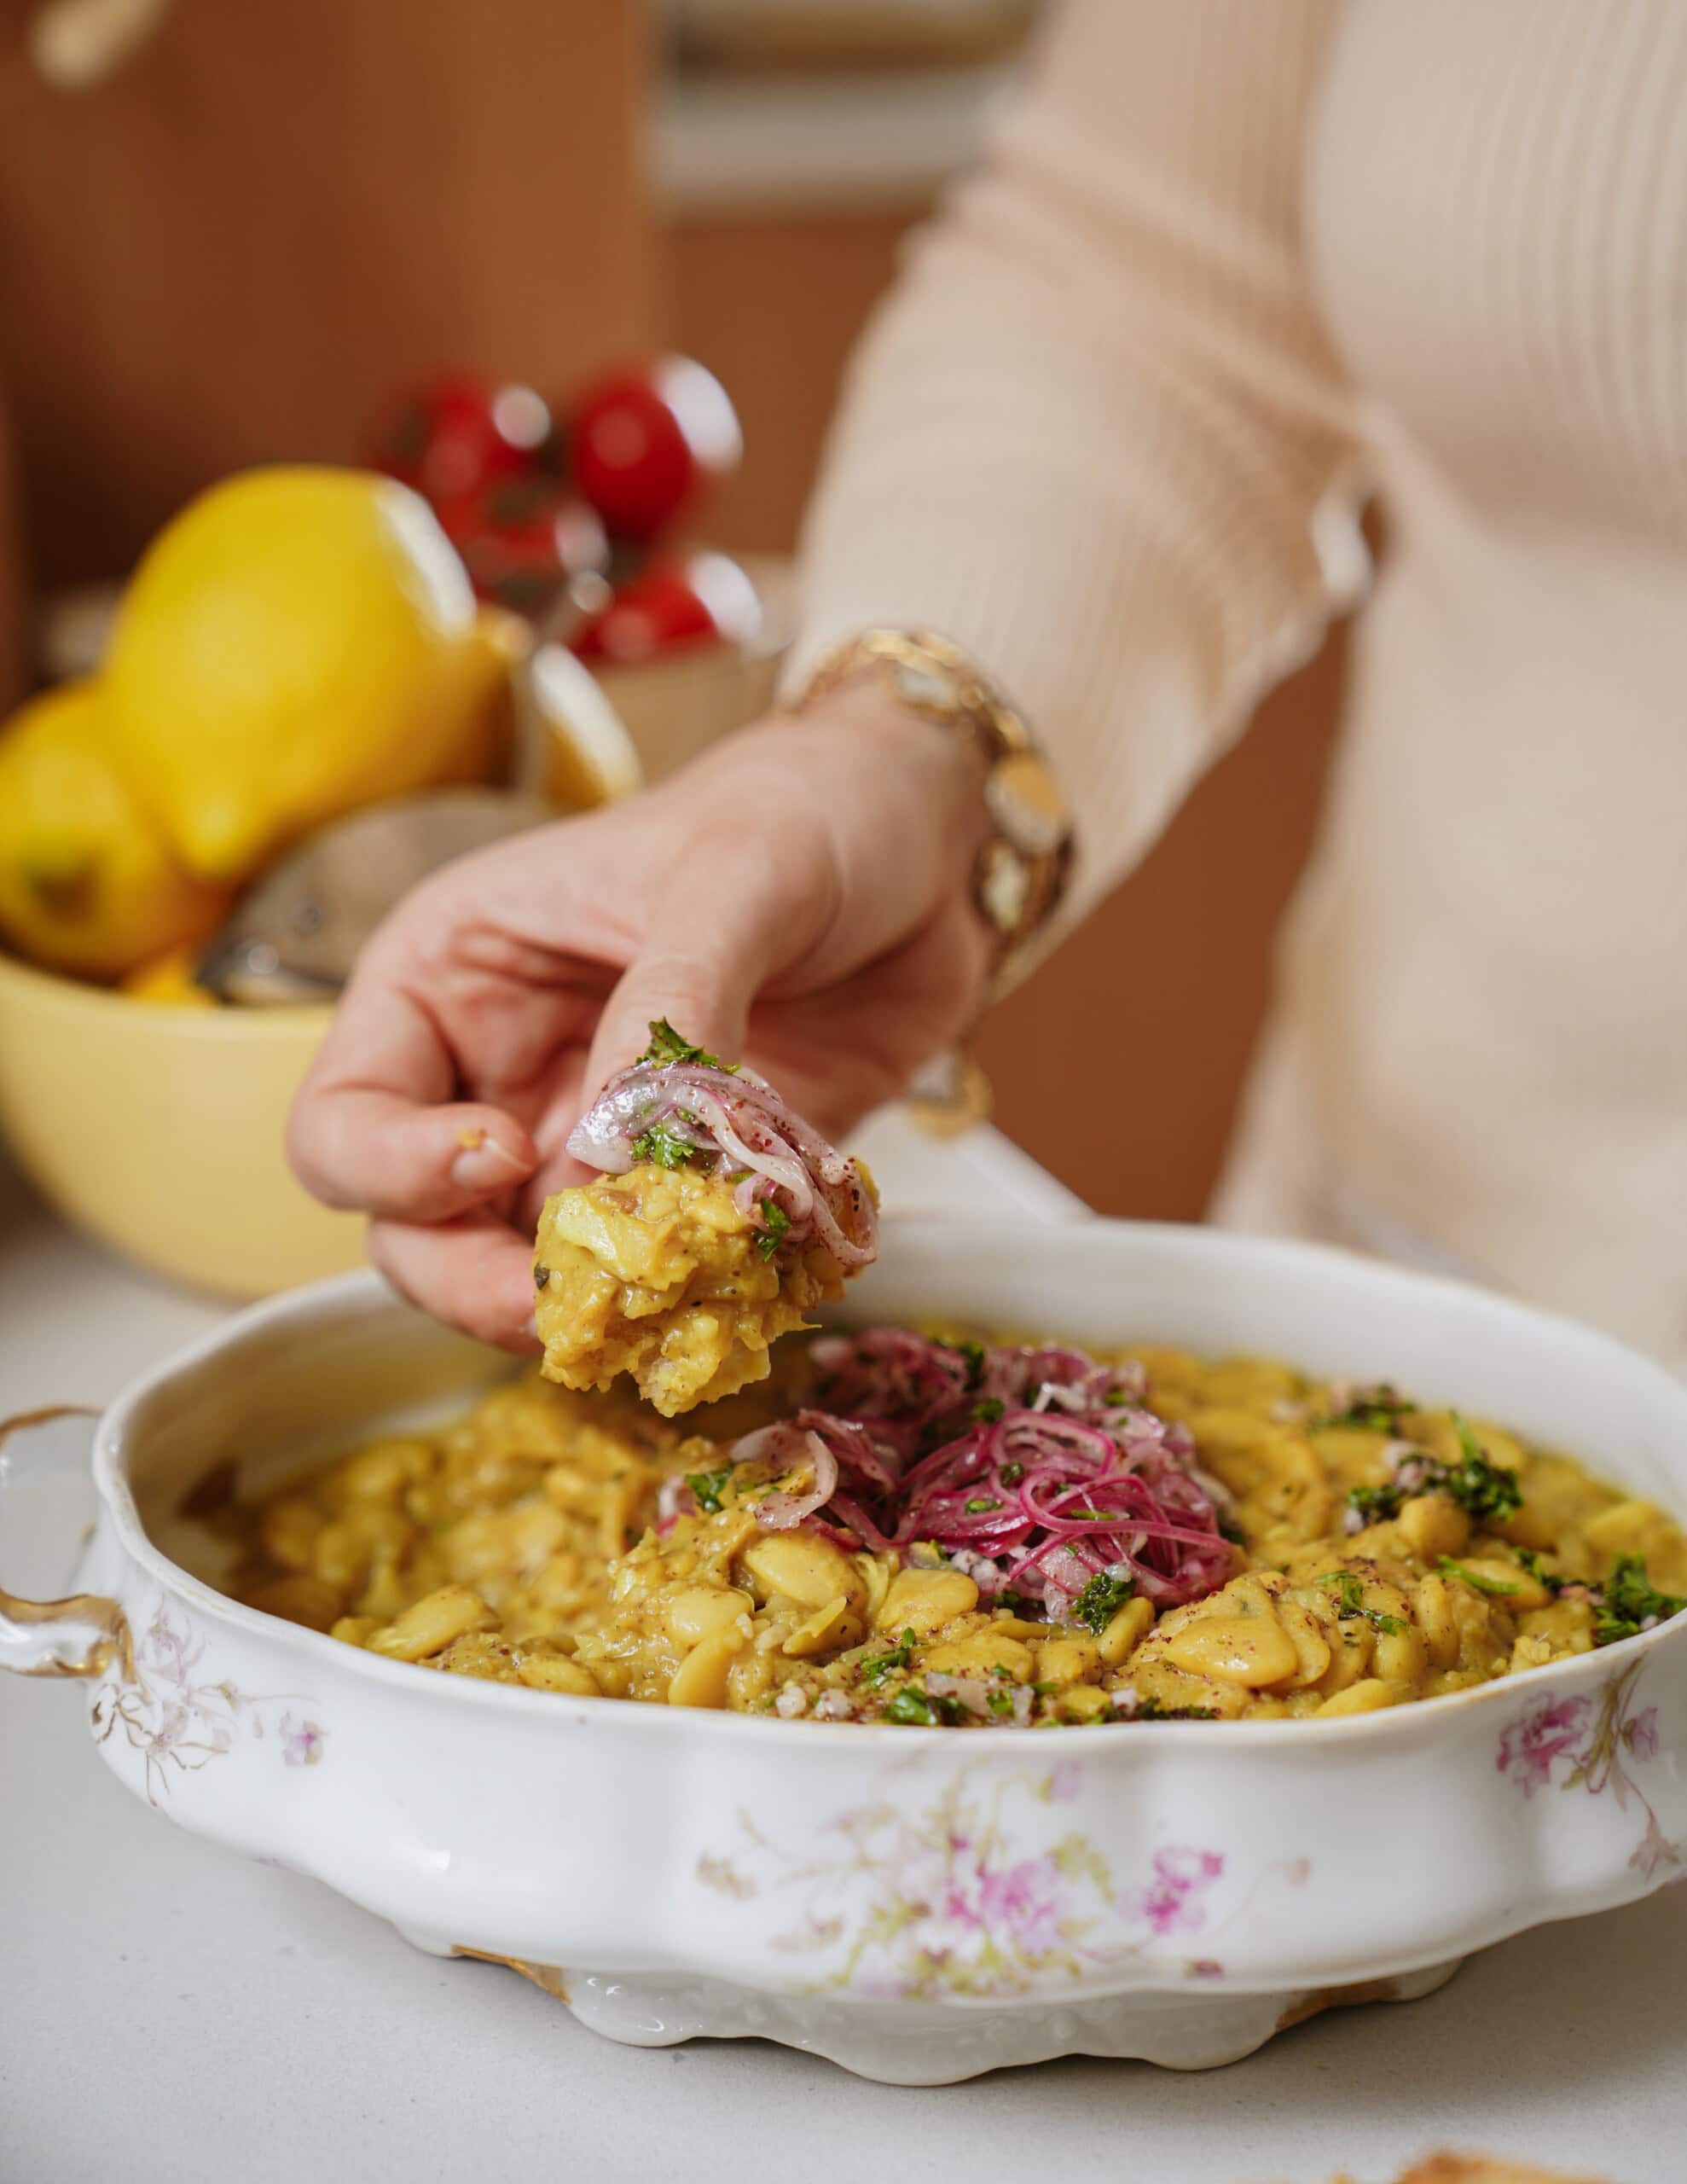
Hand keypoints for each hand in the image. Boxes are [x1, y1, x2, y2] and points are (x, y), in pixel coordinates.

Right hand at [286, 689, 991, 1346]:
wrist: (930, 847)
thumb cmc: (801, 813)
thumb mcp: (732, 876)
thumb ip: (671, 1009)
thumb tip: (616, 1153)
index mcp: (451, 980)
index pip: (344, 1117)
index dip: (394, 1167)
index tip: (503, 1158)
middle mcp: (500, 1077)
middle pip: (415, 1233)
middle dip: (473, 1282)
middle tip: (570, 1298)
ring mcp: (592, 1145)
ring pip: (531, 1275)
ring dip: (592, 1304)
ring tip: (674, 1291)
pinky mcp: (690, 1192)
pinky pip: (661, 1280)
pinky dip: (693, 1300)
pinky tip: (747, 1277)